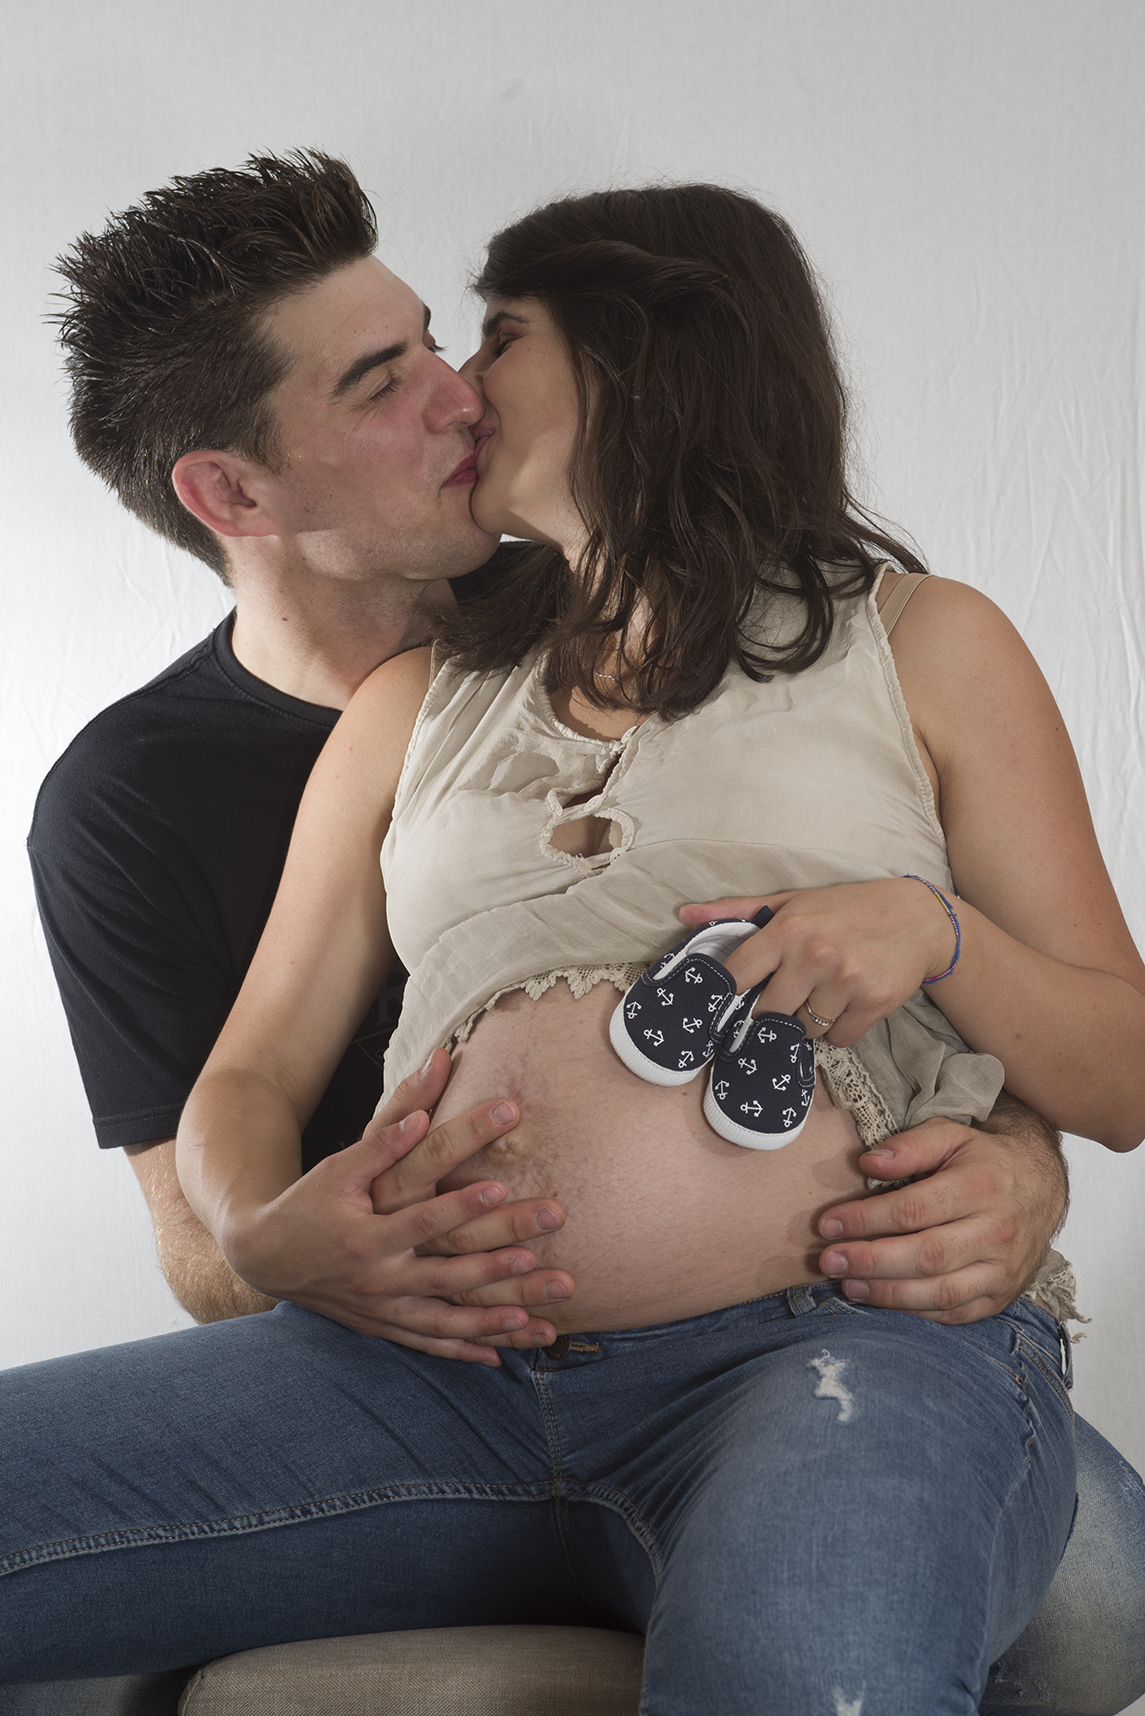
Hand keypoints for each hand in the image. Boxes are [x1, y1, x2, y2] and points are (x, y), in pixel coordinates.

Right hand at [227, 1055, 572, 1364]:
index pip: (421, 1219)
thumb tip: (423, 1112)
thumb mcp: (338, 1169)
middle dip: (498, 1267)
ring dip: (493, 1322)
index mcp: (364, 1237)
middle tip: (544, 1255)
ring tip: (540, 1318)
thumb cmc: (307, 1203)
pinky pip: (429, 1344)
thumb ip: (383, 1143)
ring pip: (445, 1322)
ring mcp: (381, 1310)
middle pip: (447, 1275)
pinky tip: (504, 1356)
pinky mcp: (382, 1326)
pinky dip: (465, 1352)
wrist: (265, 1256)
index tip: (502, 1188)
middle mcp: (376, 1280)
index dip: (460, 1205)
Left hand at [678, 883, 957, 1044]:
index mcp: (786, 929)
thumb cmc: (845, 908)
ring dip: (809, 1022)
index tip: (728, 1005)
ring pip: (804, 1030)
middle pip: (768, 1012)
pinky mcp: (873, 1003)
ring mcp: (844, 982)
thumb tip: (684, 915)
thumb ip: (737, 910)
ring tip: (822, 995)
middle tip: (788, 998)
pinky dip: (840, 1030)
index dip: (729, 995)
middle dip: (773, 1012)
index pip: (737, 975)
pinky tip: (848, 1004)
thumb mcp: (792, 901)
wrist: (917, 917)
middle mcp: (813, 955)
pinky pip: (839, 1039)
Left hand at [812, 1104, 1067, 1322]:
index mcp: (982, 1187)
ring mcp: (1003, 1270)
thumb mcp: (951, 1135)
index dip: (866, 1220)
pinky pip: (953, 1313)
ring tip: (847, 1285)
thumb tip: (867, 1164)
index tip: (827, 1224)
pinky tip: (881, 1299)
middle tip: (828, 1261)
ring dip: (886, 1293)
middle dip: (869, 1261)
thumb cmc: (984, 1160)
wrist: (1041, 1187)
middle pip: (925, 1256)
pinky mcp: (1002, 1297)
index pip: (913, 1210)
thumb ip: (909, 1145)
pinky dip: (914, 1311)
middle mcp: (997, 1232)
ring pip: (939, 1292)